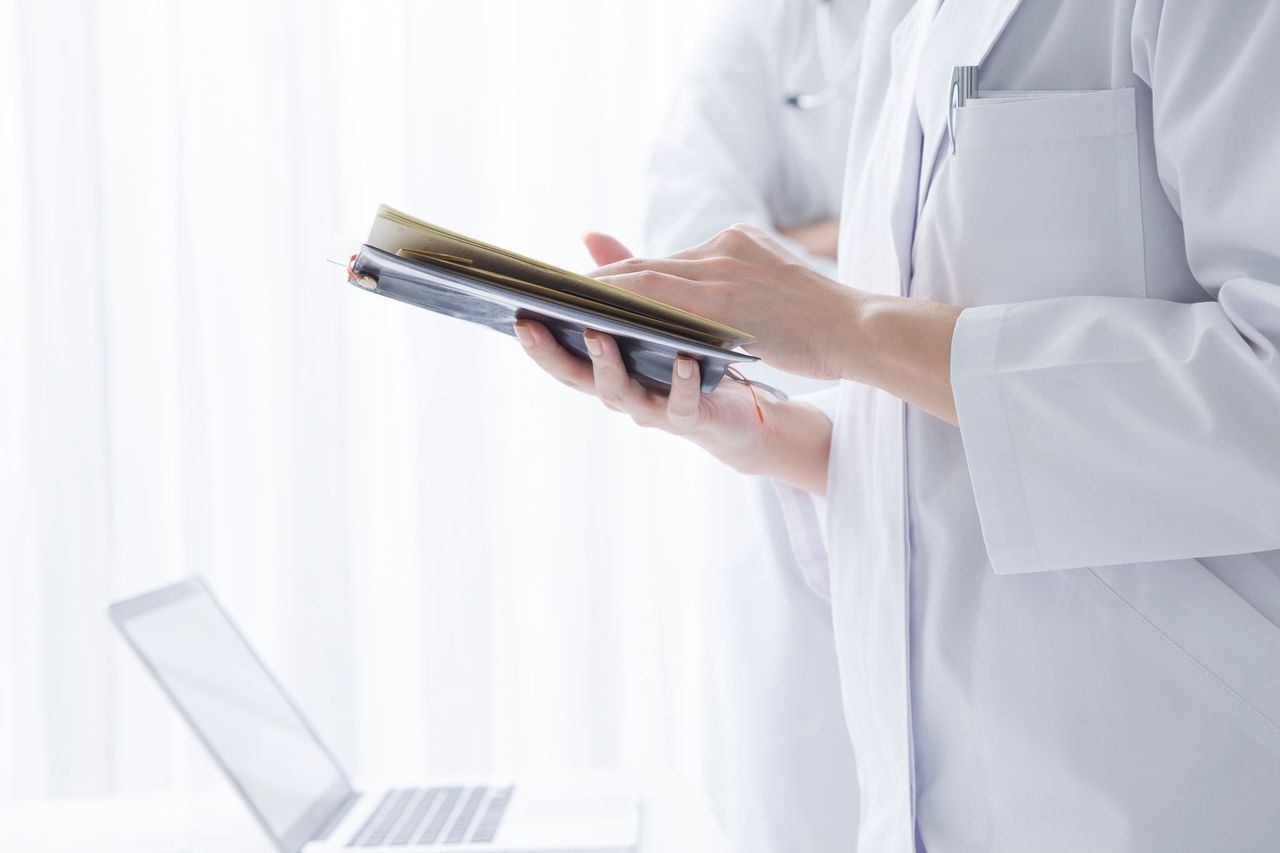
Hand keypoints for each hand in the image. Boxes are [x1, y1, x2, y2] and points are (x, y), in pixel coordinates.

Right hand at [512, 232, 833, 492]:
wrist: (744, 411)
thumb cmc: (690, 360)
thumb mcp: (656, 316)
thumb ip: (626, 282)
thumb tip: (590, 235)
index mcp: (609, 367)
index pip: (562, 353)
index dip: (536, 338)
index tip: (515, 312)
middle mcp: (623, 392)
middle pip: (577, 377)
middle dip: (551, 353)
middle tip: (532, 327)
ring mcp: (654, 409)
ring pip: (620, 394)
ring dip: (606, 365)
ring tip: (600, 335)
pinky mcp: (693, 420)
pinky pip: (682, 406)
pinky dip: (681, 384)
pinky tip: (684, 360)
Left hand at [588, 224, 858, 378]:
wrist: (857, 328)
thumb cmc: (820, 323)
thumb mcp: (771, 295)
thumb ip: (726, 292)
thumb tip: (695, 313)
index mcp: (737, 243)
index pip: (671, 262)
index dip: (630, 273)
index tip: (595, 283)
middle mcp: (724, 247)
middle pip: (651, 263)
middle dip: (606, 277)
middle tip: (563, 289)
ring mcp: (721, 267)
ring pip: (646, 274)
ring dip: (603, 287)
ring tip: (567, 302)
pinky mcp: (720, 294)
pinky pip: (657, 293)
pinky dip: (621, 299)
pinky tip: (595, 312)